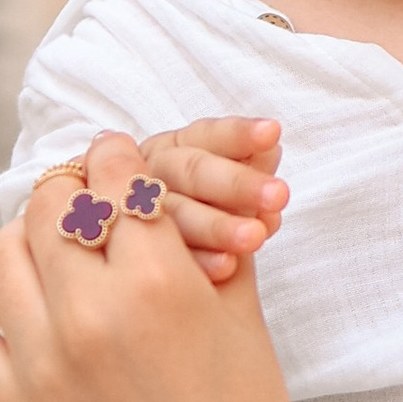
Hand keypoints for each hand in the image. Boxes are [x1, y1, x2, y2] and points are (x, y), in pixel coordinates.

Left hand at [0, 132, 325, 401]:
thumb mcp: (243, 321)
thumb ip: (207, 240)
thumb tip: (177, 177)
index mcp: (162, 286)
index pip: (118, 181)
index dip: (119, 160)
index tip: (119, 158)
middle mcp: (91, 319)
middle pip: (54, 207)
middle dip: (76, 193)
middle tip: (91, 199)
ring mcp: (41, 369)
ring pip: (3, 255)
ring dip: (29, 239)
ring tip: (56, 248)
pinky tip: (18, 302)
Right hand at [116, 116, 287, 284]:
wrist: (124, 254)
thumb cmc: (191, 212)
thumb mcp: (220, 185)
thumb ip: (246, 167)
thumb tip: (272, 149)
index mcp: (172, 150)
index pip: (207, 135)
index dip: (240, 134)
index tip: (272, 133)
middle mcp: (150, 172)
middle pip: (191, 172)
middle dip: (238, 183)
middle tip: (278, 195)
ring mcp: (134, 209)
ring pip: (174, 214)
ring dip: (217, 225)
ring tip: (256, 237)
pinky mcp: (126, 249)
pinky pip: (162, 257)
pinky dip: (197, 262)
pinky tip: (227, 268)